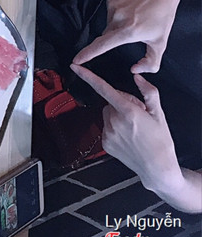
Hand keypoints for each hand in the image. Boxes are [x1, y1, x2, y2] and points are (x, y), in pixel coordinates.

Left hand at [70, 66, 184, 194]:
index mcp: (128, 112)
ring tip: (133, 128)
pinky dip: (114, 128)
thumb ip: (148, 92)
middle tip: (137, 115)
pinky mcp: (105, 143)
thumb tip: (138, 78)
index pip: (103, 89)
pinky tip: (127, 136)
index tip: (75, 67)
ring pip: (107, 114)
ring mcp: (109, 134)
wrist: (158, 168)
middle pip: (110, 102)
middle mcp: (115, 122)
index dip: (87, 76)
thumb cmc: (160, 142)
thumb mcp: (159, 114)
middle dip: (121, 104)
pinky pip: (106, 127)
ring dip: (117, 116)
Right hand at [73, 0, 180, 73]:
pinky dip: (117, 12)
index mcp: (129, 31)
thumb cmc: (162, 17)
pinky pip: (110, 10)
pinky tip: (130, 8)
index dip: (88, 54)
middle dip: (116, 36)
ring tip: (134, 17)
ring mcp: (113, 5)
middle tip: (134, 30)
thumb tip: (134, 70)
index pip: (103, 45)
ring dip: (117, 24)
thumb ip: (150, 62)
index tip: (75, 60)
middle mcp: (118, 18)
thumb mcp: (160, 43)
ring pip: (109, 23)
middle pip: (107, 34)